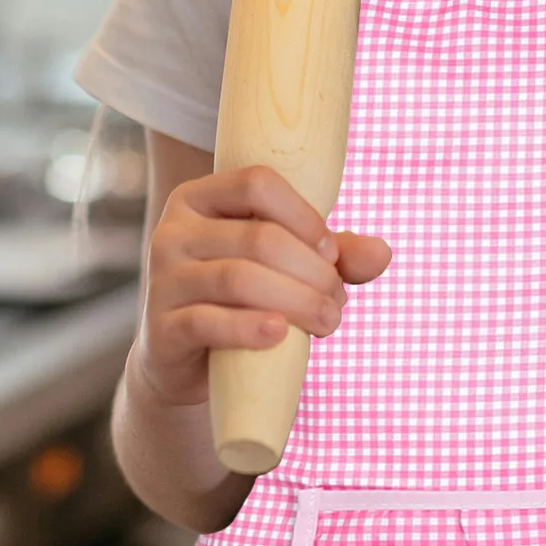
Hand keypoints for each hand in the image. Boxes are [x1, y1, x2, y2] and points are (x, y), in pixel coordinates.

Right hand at [135, 163, 391, 406]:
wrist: (186, 363)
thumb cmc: (244, 297)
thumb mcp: (287, 266)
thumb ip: (333, 254)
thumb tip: (383, 254)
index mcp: (200, 197)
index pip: (257, 183)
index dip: (304, 216)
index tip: (331, 253)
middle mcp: (173, 231)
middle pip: (258, 237)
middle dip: (313, 272)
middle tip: (338, 302)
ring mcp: (162, 280)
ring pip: (239, 278)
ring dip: (297, 302)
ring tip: (328, 322)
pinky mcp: (161, 330)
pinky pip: (207, 322)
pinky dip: (249, 328)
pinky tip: (280, 335)